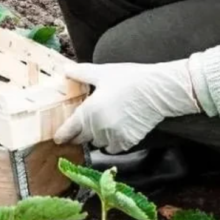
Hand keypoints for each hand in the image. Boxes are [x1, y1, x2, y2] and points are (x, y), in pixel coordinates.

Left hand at [54, 60, 200, 153]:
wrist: (160, 89)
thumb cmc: (131, 79)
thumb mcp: (104, 73)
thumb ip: (82, 74)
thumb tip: (65, 71)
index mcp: (88, 111)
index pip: (68, 131)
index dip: (62, 135)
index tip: (58, 138)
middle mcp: (97, 127)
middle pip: (81, 139)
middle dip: (80, 134)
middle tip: (84, 127)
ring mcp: (112, 137)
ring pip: (97, 143)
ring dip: (97, 137)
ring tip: (105, 124)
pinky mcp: (126, 142)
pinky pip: (112, 148)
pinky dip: (112, 143)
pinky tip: (117, 131)